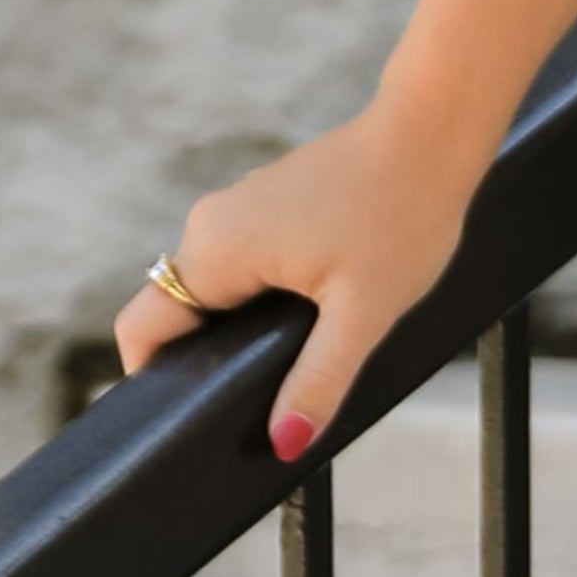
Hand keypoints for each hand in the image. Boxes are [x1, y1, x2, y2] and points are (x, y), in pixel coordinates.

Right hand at [113, 97, 480, 461]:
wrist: (433, 134)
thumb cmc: (403, 215)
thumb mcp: (364, 313)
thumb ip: (319, 380)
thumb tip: (284, 442)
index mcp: (217, 249)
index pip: (143, 327)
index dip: (152, 377)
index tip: (190, 415)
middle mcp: (213, 223)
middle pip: (180, 310)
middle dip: (209, 356)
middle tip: (257, 399)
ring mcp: (240, 207)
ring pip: (217, 284)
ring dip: (243, 322)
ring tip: (295, 356)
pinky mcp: (270, 200)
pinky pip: (246, 259)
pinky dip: (266, 291)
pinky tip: (315, 310)